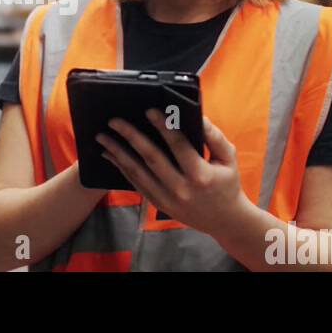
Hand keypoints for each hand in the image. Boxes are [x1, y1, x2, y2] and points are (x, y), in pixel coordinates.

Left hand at [95, 110, 248, 235]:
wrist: (224, 221)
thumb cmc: (227, 184)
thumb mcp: (228, 158)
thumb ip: (214, 137)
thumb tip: (197, 116)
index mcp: (200, 175)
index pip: (178, 146)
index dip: (163, 127)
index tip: (149, 111)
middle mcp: (181, 188)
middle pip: (151, 158)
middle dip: (130, 137)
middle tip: (114, 121)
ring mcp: (167, 198)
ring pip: (138, 172)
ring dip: (118, 153)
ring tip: (103, 137)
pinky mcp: (158, 204)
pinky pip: (136, 184)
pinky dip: (122, 168)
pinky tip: (111, 155)